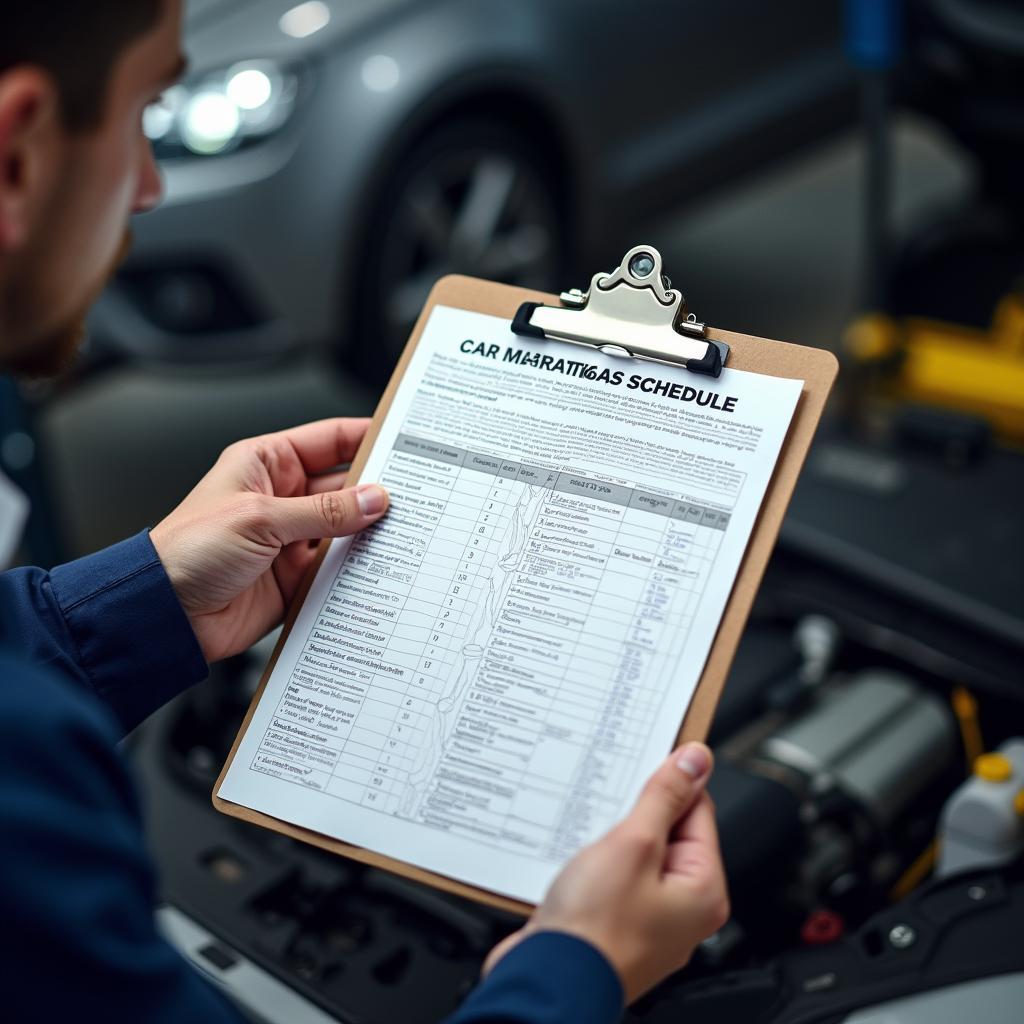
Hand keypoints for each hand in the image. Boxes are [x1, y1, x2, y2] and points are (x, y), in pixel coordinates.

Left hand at [150, 418, 387, 662]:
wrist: (164, 614)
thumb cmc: (188, 552)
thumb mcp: (260, 519)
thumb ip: (323, 512)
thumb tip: (373, 499)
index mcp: (267, 464)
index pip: (329, 441)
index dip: (368, 437)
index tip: (406, 440)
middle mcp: (282, 498)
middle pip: (345, 486)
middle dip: (378, 490)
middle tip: (418, 494)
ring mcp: (291, 538)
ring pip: (347, 529)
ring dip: (371, 532)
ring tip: (406, 531)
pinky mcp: (296, 576)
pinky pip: (338, 568)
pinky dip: (359, 568)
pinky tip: (380, 565)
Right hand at [484, 742, 726, 1002]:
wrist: (544, 980)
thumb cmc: (593, 931)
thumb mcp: (632, 844)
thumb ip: (664, 797)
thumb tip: (695, 761)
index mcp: (702, 890)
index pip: (698, 810)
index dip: (668, 782)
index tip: (642, 761)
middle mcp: (682, 909)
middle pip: (666, 831)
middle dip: (634, 813)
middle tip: (608, 803)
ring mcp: (647, 919)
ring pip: (634, 854)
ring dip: (609, 837)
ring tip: (588, 836)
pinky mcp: (614, 923)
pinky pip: (612, 877)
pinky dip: (594, 862)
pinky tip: (575, 858)